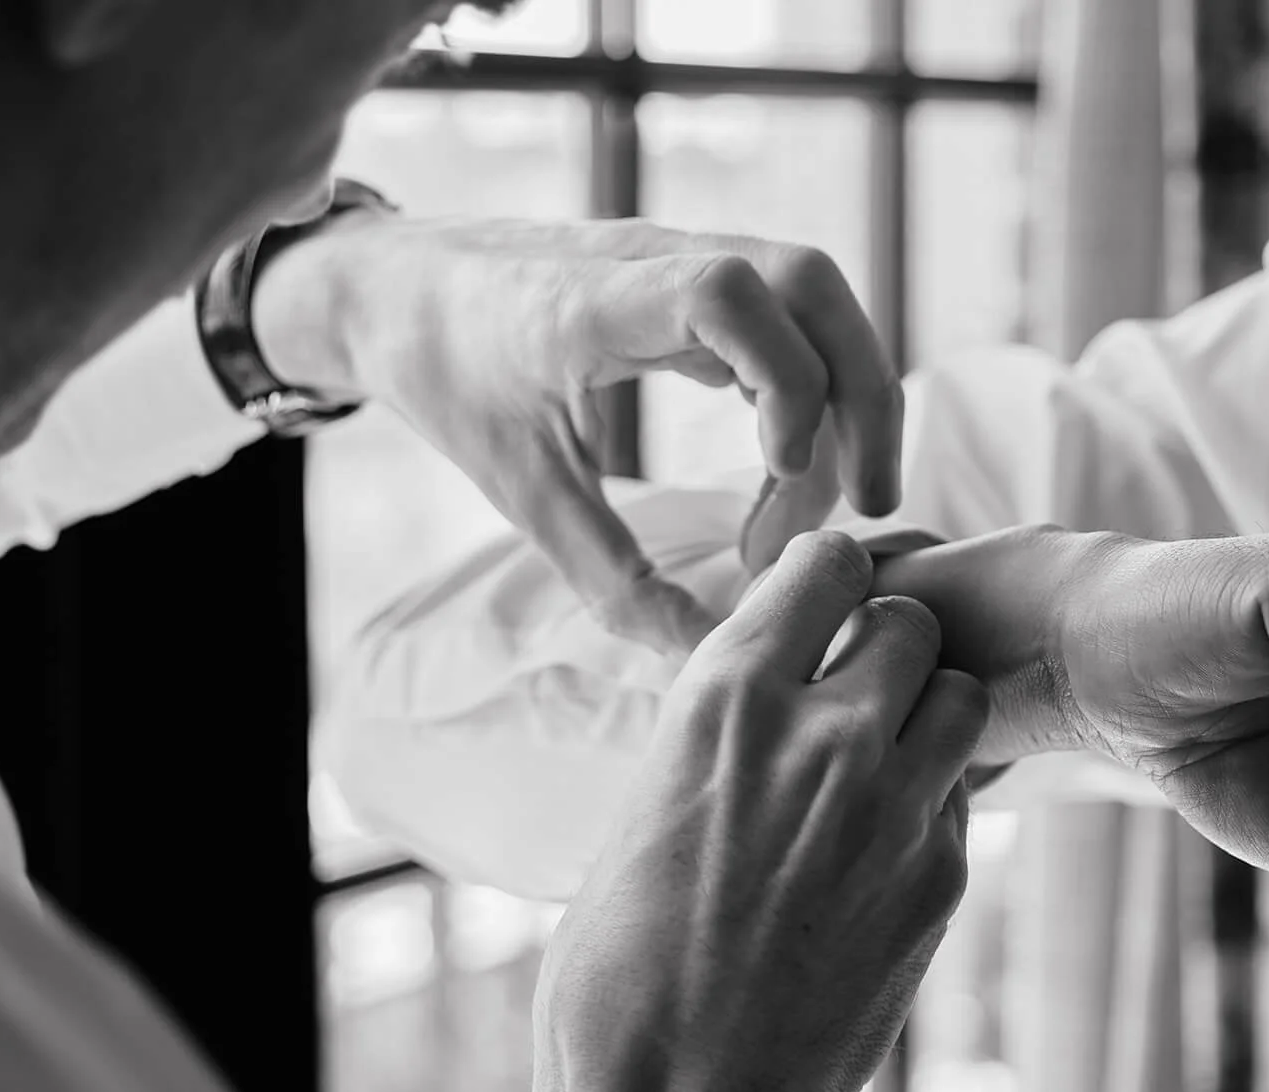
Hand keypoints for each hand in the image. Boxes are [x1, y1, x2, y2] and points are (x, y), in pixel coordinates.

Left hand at [253, 214, 903, 653]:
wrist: (396, 288)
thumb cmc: (449, 378)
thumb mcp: (522, 493)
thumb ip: (614, 581)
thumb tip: (702, 657)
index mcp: (597, 302)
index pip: (729, 296)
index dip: (788, 379)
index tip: (784, 471)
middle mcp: (655, 259)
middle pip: (810, 284)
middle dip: (864, 397)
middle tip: (871, 507)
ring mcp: (683, 257)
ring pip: (814, 296)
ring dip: (848, 395)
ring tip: (838, 505)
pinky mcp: (696, 276)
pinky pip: (787, 318)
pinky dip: (809, 390)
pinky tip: (786, 472)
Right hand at [524, 531, 988, 1091]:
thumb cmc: (622, 978)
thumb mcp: (643, 814)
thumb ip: (718, 735)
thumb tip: (760, 697)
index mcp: (724, 700)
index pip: (822, 565)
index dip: (827, 583)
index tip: (820, 611)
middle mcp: (821, 732)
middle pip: (910, 621)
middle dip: (886, 646)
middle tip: (856, 694)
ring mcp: (893, 805)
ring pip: (961, 695)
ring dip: (930, 713)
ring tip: (885, 761)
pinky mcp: (941, 877)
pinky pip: (962, 793)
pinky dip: (934, 799)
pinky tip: (883, 846)